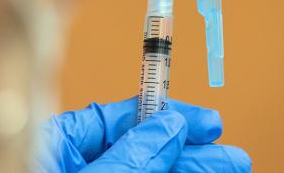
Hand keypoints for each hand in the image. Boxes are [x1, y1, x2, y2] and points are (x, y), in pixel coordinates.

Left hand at [35, 96, 250, 171]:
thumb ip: (129, 156)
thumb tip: (170, 124)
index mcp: (54, 144)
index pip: (116, 118)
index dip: (166, 115)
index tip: (205, 122)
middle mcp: (73, 163)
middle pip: (140, 148)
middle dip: (189, 150)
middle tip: (230, 155)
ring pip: (146, 170)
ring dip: (189, 169)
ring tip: (228, 167)